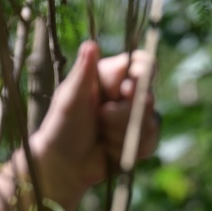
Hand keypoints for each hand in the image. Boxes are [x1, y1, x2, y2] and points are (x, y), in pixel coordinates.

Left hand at [30, 41, 159, 210]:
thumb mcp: (70, 99)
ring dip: (122, 134)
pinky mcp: (140, 141)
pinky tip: (110, 151)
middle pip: (148, 96)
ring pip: (150, 123)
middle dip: (123, 114)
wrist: (64, 166)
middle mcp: (127, 94)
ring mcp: (136, 118)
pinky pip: (149, 143)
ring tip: (101, 137)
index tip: (126, 91)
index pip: (143, 64)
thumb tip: (90, 44)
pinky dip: (127, 150)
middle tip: (101, 118)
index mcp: (112, 76)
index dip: (142, 76)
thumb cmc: (62, 127)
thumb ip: (84, 73)